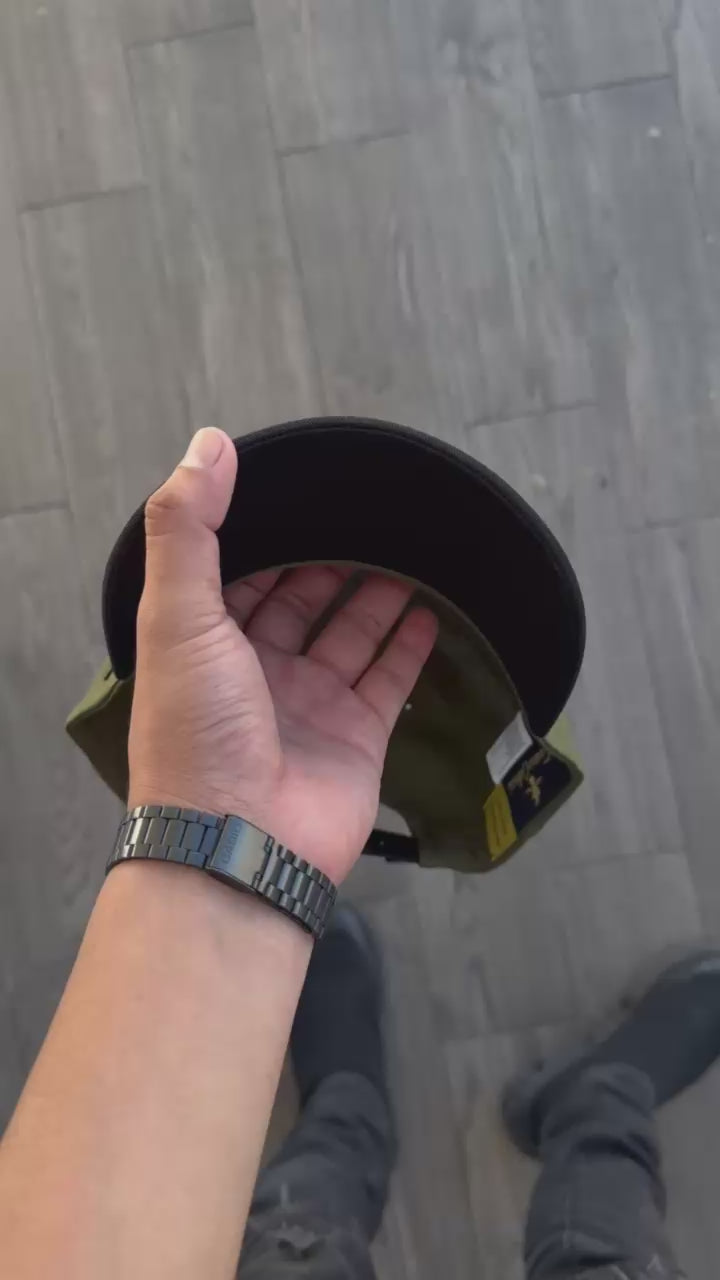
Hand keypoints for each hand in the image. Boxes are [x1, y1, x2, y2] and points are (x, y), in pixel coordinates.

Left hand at [128, 428, 436, 883]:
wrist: (240, 844)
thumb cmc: (198, 731)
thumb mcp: (175, 616)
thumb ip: (187, 528)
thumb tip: (209, 443)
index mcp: (206, 642)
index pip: (239, 572)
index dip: (267, 532)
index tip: (303, 491)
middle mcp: (257, 670)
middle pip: (301, 599)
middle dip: (330, 559)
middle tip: (370, 514)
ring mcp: (310, 703)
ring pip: (351, 634)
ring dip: (378, 594)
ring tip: (410, 548)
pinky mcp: (358, 735)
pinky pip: (389, 680)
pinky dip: (410, 648)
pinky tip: (431, 611)